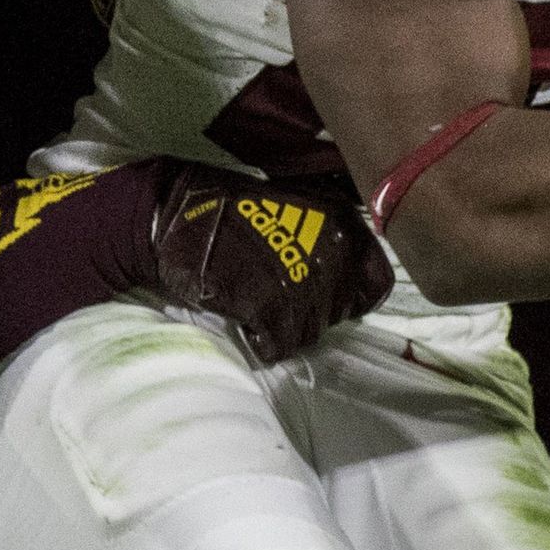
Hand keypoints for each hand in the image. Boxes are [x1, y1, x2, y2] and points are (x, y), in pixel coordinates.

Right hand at [149, 165, 392, 362]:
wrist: (175, 212)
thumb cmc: (236, 211)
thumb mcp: (296, 206)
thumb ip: (328, 238)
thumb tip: (350, 279)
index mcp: (341, 223)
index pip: (374, 283)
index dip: (351, 297)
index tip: (330, 298)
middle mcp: (329, 252)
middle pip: (337, 312)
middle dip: (314, 313)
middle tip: (281, 300)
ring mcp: (298, 280)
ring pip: (309, 331)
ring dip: (287, 329)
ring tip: (262, 311)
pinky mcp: (263, 304)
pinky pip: (278, 344)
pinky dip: (265, 342)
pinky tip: (250, 326)